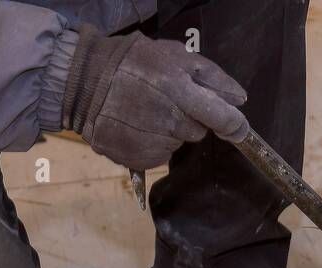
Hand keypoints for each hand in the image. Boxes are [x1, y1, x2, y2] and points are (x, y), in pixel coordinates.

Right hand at [62, 27, 248, 170]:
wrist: (81, 81)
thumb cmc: (132, 62)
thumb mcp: (173, 55)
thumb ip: (211, 77)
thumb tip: (240, 99)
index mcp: (178, 90)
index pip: (223, 118)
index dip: (233, 124)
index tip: (235, 126)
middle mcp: (167, 120)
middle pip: (197, 131)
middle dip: (188, 118)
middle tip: (165, 100)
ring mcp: (152, 142)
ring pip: (177, 143)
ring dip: (167, 131)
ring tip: (144, 110)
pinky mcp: (138, 158)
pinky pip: (159, 155)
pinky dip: (151, 143)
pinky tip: (135, 125)